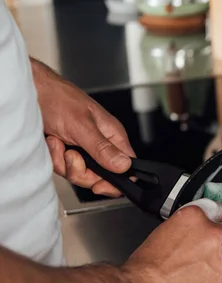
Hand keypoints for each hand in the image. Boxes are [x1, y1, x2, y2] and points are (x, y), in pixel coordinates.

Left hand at [31, 58, 134, 196]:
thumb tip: (124, 166)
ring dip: (64, 162)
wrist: (29, 92)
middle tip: (71, 155)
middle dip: (81, 171)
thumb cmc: (57, 98)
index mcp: (112, 136)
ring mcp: (83, 151)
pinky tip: (52, 142)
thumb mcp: (82, 125)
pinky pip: (63, 169)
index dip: (115, 181)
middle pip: (100, 177)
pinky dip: (53, 158)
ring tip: (58, 142)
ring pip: (80, 175)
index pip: (126, 168)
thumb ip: (103, 149)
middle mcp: (100, 145)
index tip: (99, 185)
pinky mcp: (66, 154)